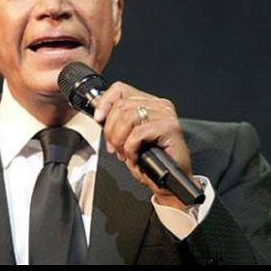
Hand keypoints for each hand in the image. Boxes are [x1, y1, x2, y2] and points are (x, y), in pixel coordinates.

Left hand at [93, 81, 197, 210]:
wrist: (171, 181)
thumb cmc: (152, 162)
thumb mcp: (128, 137)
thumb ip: (117, 122)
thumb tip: (100, 116)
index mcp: (149, 102)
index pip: (120, 89)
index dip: (105, 103)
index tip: (99, 119)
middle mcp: (159, 104)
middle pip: (121, 106)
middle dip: (111, 130)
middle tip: (115, 148)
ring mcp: (165, 114)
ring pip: (127, 118)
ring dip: (120, 140)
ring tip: (125, 153)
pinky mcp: (169, 128)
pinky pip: (138, 133)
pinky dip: (131, 148)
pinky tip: (135, 156)